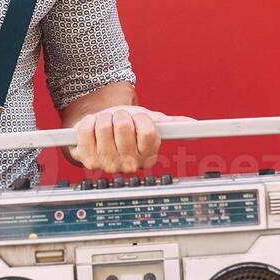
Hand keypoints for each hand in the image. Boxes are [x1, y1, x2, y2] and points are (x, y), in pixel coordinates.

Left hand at [70, 106, 193, 174]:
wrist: (99, 129)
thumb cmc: (125, 126)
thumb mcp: (150, 121)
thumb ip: (172, 123)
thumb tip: (193, 123)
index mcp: (148, 156)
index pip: (148, 131)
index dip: (141, 119)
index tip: (138, 119)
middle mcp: (129, 165)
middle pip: (124, 126)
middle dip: (121, 115)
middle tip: (120, 121)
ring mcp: (107, 164)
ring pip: (104, 126)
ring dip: (104, 118)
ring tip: (106, 124)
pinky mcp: (87, 160)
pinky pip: (87, 130)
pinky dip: (88, 123)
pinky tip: (92, 129)